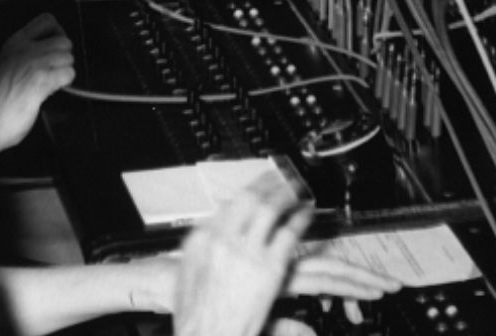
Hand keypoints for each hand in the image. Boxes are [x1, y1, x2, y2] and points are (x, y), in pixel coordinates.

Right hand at [0, 14, 73, 162]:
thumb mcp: (6, 65)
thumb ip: (25, 55)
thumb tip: (49, 53)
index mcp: (15, 43)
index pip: (47, 19)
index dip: (57, 33)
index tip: (53, 50)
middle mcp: (24, 49)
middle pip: (63, 40)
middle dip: (64, 57)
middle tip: (55, 71)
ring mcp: (32, 63)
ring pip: (68, 57)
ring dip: (65, 71)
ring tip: (53, 82)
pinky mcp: (40, 81)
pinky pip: (68, 73)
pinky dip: (65, 82)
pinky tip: (53, 90)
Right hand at [170, 176, 312, 335]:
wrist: (204, 335)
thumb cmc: (195, 315)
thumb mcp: (189, 277)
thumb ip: (203, 252)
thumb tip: (208, 237)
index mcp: (202, 240)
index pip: (227, 205)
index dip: (248, 192)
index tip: (258, 186)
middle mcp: (223, 240)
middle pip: (249, 200)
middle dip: (267, 184)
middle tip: (280, 176)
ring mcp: (248, 253)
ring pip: (270, 210)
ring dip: (285, 195)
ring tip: (296, 187)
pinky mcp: (270, 268)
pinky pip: (288, 234)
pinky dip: (298, 220)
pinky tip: (306, 213)